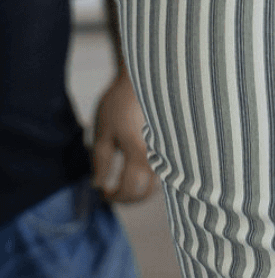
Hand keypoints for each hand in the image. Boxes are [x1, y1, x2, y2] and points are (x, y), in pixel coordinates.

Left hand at [91, 74, 155, 203]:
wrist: (148, 79)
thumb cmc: (120, 103)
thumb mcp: (103, 132)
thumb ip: (100, 161)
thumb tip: (99, 185)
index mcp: (138, 153)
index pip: (129, 189)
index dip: (114, 197)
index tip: (103, 194)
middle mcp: (158, 155)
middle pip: (146, 191)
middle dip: (128, 198)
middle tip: (112, 192)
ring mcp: (168, 150)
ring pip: (157, 183)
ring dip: (140, 188)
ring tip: (123, 181)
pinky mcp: (172, 145)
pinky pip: (163, 170)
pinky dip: (149, 176)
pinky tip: (137, 168)